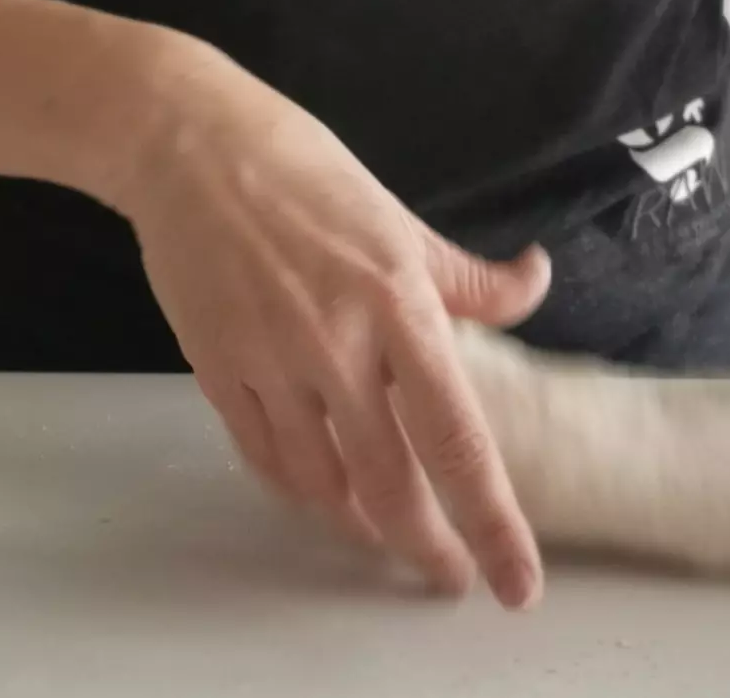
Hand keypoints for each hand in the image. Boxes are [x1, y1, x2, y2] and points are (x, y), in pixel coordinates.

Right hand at [120, 42, 550, 604]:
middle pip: (392, 485)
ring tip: (389, 536)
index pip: (457, 435)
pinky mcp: (221, 374)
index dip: (491, 519)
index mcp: (399, 304)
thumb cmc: (305, 170)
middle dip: (426, 549)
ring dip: (362, 526)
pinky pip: (267, 461)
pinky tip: (323, 494)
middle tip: (452, 577)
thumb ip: (469, 276)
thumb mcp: (401, 218)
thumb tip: (536, 281)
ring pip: (324, 487)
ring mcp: (274, 365)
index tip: (514, 580)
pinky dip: (301, 492)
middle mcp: (339, 347)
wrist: (193, 149)